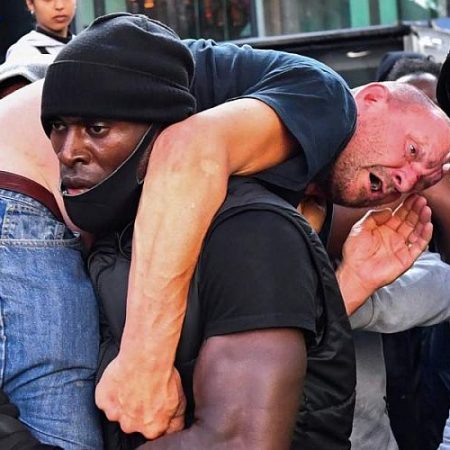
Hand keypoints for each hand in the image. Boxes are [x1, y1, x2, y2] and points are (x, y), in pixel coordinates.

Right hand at [95, 357, 185, 438]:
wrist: (146, 359)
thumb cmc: (163, 375)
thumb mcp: (180, 400)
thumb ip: (176, 419)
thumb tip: (174, 427)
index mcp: (152, 428)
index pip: (154, 430)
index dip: (154, 416)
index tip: (155, 403)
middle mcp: (132, 426)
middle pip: (134, 423)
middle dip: (138, 410)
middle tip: (143, 391)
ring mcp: (115, 414)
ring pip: (119, 412)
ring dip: (123, 401)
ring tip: (132, 383)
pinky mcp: (103, 401)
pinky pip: (105, 400)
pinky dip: (111, 392)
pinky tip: (121, 381)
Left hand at [336, 194, 431, 313]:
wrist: (355, 272)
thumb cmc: (354, 253)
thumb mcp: (359, 228)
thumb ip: (373, 216)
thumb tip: (388, 209)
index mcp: (383, 229)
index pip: (398, 214)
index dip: (406, 205)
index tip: (412, 195)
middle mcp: (393, 237)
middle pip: (409, 220)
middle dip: (416, 209)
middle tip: (421, 199)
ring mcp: (401, 247)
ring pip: (416, 230)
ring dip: (422, 219)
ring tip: (425, 208)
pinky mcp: (406, 258)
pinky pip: (419, 245)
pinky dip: (424, 235)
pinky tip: (427, 225)